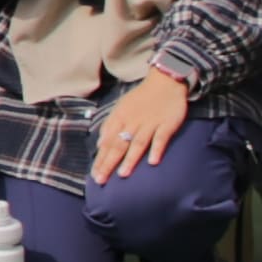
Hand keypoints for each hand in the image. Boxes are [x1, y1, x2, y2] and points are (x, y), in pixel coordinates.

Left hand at [92, 68, 191, 182]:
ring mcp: (150, 123)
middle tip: (102, 180)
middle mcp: (132, 122)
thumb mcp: (120, 109)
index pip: (107, 142)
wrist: (164, 82)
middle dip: (109, 163)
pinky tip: (153, 162)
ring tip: (123, 174)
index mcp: (119, 118)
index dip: (101, 159)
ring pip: (138, 142)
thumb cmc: (140, 99)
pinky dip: (157, 149)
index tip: (94, 176)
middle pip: (119, 144)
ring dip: (130, 158)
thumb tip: (99, 146)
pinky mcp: (167, 123)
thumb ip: (109, 127)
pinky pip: (161, 137)